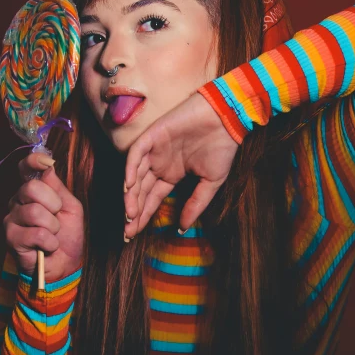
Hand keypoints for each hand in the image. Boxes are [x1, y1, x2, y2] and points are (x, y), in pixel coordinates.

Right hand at [4, 152, 84, 282]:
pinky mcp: (11, 238)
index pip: (26, 169)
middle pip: (31, 188)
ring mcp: (12, 219)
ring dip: (53, 227)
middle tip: (57, 218)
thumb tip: (48, 167)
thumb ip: (59, 188)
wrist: (65, 265)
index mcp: (33, 192)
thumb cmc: (68, 236)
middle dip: (53, 205)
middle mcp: (18, 201)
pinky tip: (48, 246)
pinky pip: (36, 233)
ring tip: (53, 235)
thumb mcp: (71, 208)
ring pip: (34, 212)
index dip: (33, 161)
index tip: (46, 160)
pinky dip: (50, 242)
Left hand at [124, 92, 238, 235]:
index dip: (143, 216)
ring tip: (130, 214)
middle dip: (133, 212)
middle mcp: (159, 165)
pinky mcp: (153, 136)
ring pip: (135, 176)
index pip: (151, 199)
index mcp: (171, 175)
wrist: (227, 120)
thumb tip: (182, 228)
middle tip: (127, 232)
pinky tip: (129, 186)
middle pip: (140, 192)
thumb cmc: (222, 148)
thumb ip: (196, 204)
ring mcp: (154, 151)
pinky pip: (136, 154)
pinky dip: (131, 169)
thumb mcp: (211, 183)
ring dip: (131, 195)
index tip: (134, 235)